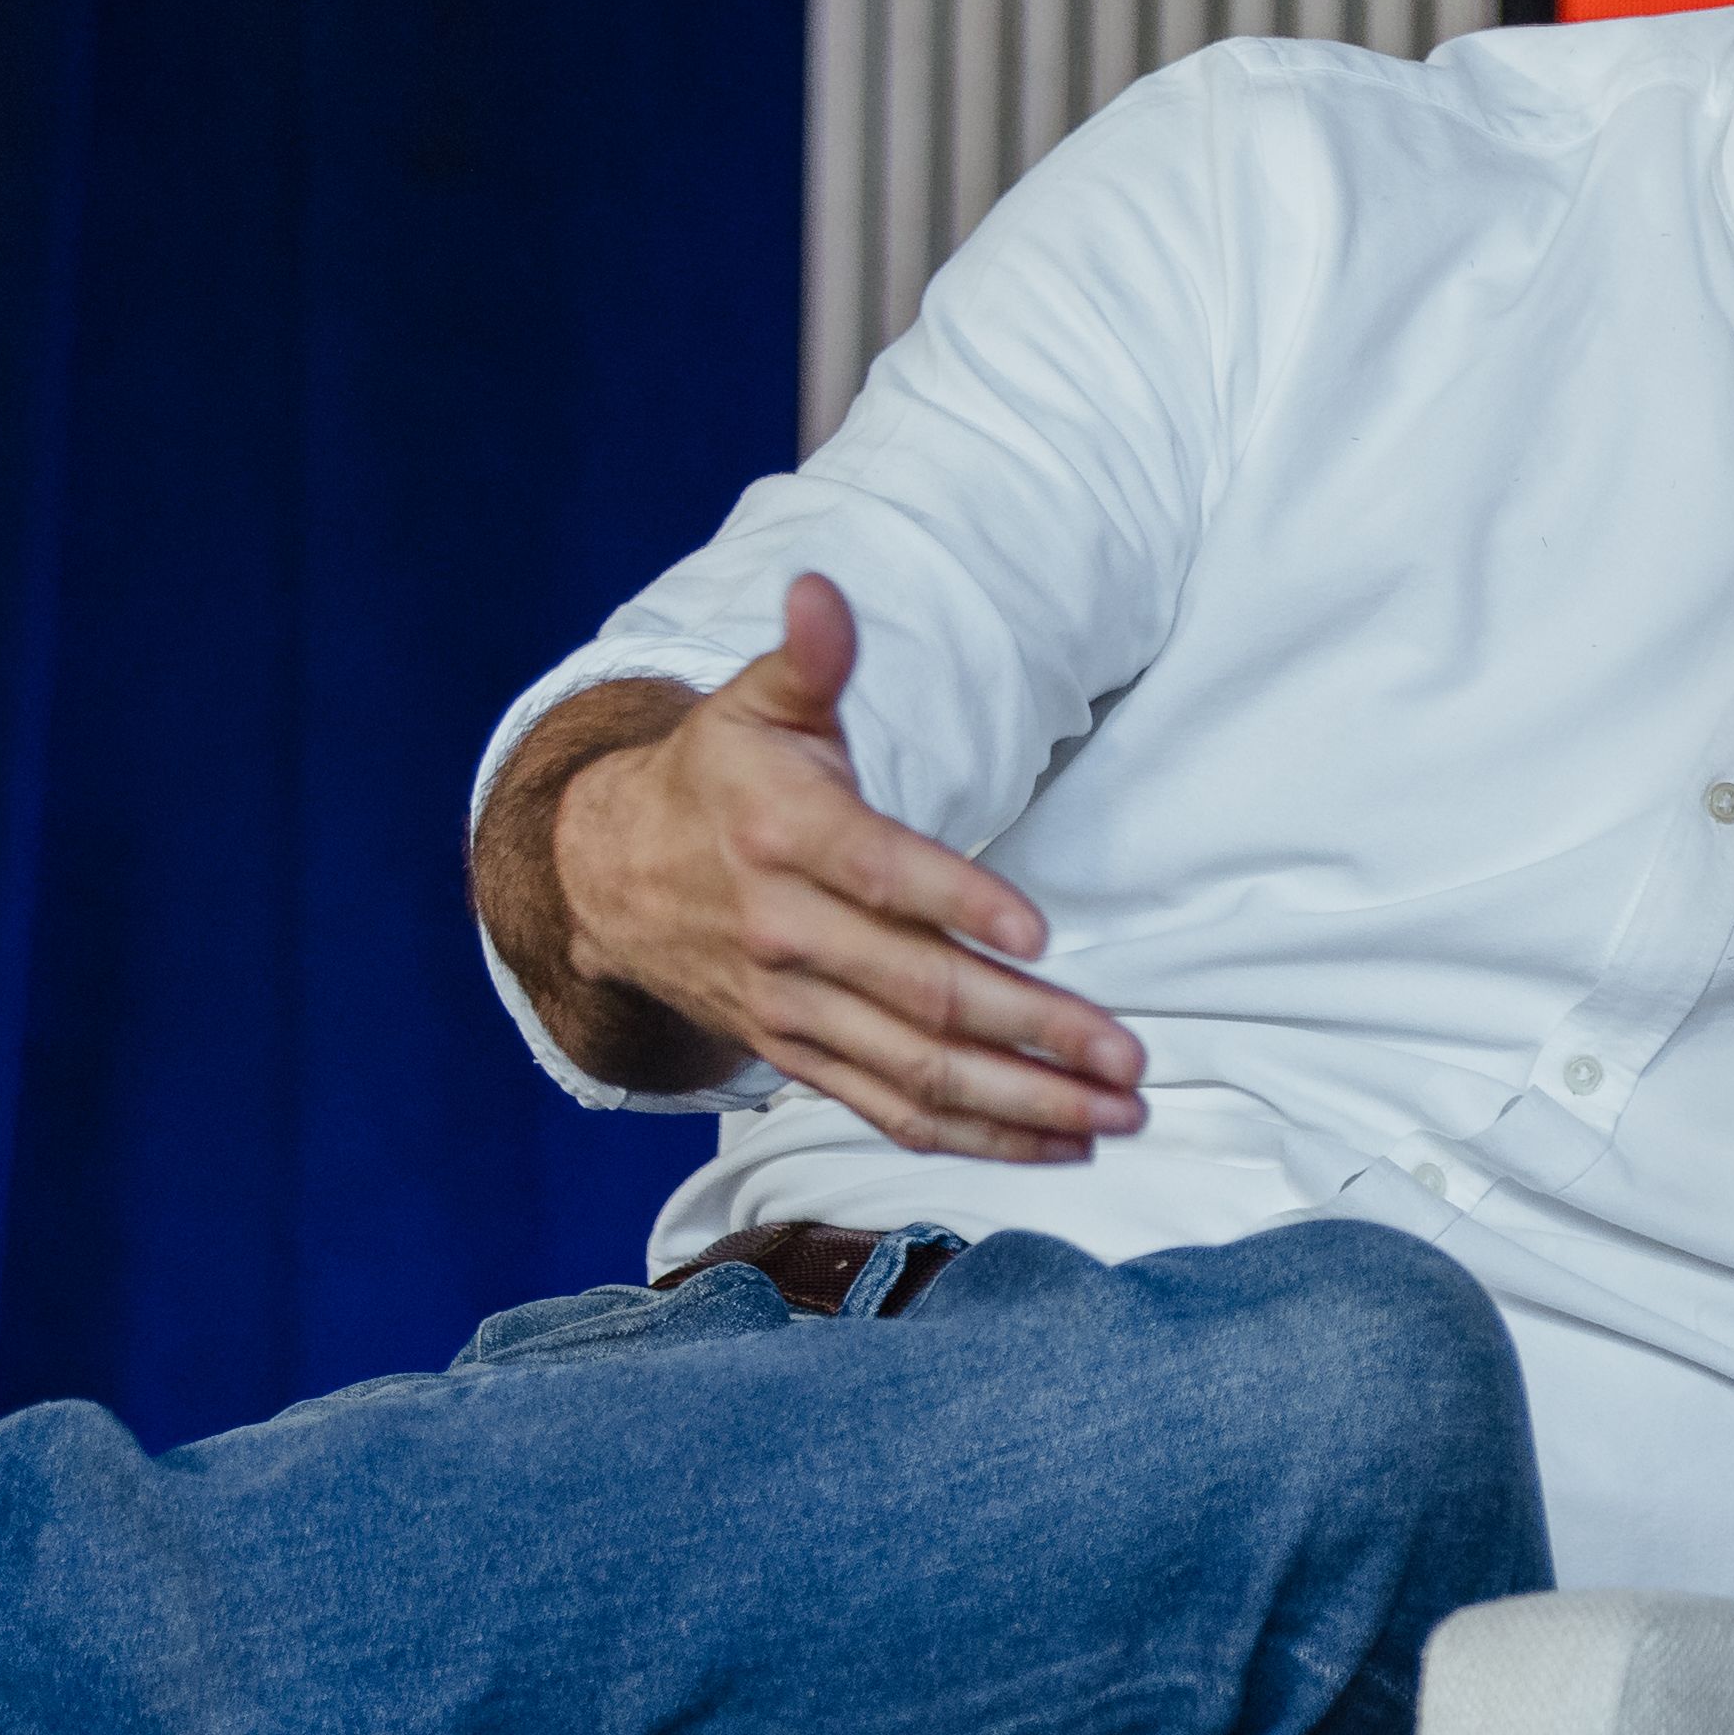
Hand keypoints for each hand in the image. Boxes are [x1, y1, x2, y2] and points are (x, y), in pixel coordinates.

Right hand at [526, 575, 1146, 1158]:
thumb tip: (822, 592)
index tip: (1041, 934)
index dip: (960, 906)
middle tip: (1127, 1057)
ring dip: (1021, 1104)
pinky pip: (888, 1109)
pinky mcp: (796, 1055)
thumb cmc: (715, 780)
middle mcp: (785, 934)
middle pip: (918, 995)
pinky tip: (1054, 1142)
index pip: (881, 876)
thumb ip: (809, 658)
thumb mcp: (754, 705)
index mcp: (785, 836)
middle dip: (1031, 1032)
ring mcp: (791, 1008)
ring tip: (1114, 1114)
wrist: (606, 877)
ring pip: (913, 1072)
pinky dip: (973, 1137)